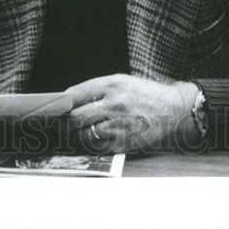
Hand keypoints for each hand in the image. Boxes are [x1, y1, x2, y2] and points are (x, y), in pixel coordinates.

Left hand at [65, 74, 200, 153]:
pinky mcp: (124, 142)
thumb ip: (97, 90)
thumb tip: (69, 100)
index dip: (60, 103)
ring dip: (76, 136)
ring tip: (75, 134)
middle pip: (75, 117)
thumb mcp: (123, 82)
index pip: (74, 94)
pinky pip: (97, 147)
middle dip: (65, 122)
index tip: (53, 108)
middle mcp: (113, 104)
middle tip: (61, 124)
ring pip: (83, 134)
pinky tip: (91, 141)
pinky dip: (90, 145)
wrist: (175, 111)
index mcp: (112, 85)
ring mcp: (118, 125)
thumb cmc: (146, 95)